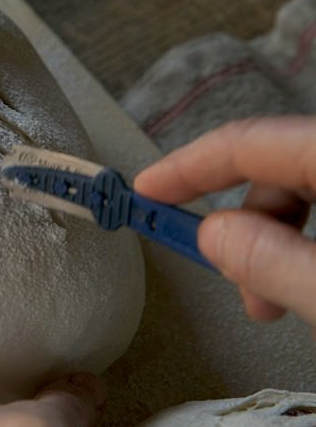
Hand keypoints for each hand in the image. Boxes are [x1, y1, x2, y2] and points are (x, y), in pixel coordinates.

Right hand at [134, 116, 315, 331]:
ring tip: (268, 301)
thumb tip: (213, 236)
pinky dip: (302, 243)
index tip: (145, 191)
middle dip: (240, 225)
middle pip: (276, 168)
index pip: (246, 144)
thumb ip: (275, 262)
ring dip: (272, 243)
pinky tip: (300, 281)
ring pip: (303, 190)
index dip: (186, 167)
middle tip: (226, 277)